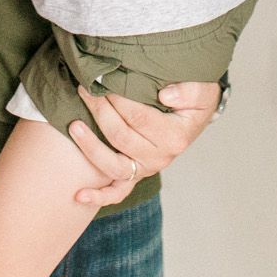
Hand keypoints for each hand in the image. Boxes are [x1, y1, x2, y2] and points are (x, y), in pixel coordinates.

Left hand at [64, 81, 220, 207]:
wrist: (195, 115)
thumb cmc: (195, 99)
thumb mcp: (202, 90)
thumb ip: (189, 92)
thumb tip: (166, 95)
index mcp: (175, 137)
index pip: (139, 117)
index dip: (117, 99)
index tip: (102, 80)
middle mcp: (161, 158)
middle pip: (121, 137)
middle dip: (99, 111)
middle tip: (85, 88)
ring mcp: (147, 169)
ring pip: (113, 166)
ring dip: (90, 146)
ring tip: (74, 125)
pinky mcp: (136, 175)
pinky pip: (117, 192)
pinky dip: (99, 196)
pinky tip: (79, 195)